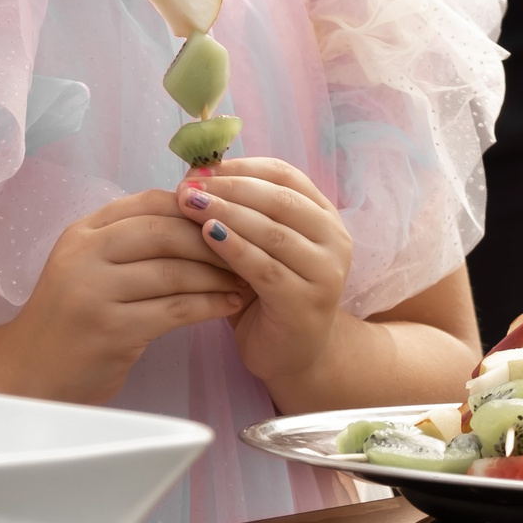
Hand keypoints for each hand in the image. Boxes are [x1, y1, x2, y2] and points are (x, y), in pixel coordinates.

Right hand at [5, 189, 249, 402]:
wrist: (29, 372)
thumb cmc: (72, 317)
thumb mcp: (91, 266)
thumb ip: (131, 240)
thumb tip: (198, 213)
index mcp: (83, 233)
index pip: (149, 203)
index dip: (194, 207)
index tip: (229, 216)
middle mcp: (85, 255)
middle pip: (165, 232)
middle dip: (212, 239)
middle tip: (249, 247)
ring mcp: (95, 292)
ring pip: (175, 271)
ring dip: (218, 274)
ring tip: (247, 277)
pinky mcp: (112, 330)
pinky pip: (176, 310)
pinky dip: (211, 305)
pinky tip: (232, 304)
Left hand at [175, 158, 352, 393]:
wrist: (292, 355)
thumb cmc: (267, 294)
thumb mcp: (258, 246)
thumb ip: (241, 212)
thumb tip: (196, 173)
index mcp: (324, 217)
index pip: (285, 176)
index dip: (241, 167)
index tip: (200, 168)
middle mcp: (334, 240)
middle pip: (279, 199)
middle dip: (229, 188)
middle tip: (188, 185)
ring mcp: (325, 273)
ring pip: (273, 232)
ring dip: (227, 213)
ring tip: (189, 204)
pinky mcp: (306, 303)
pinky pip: (266, 269)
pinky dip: (235, 249)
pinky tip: (207, 236)